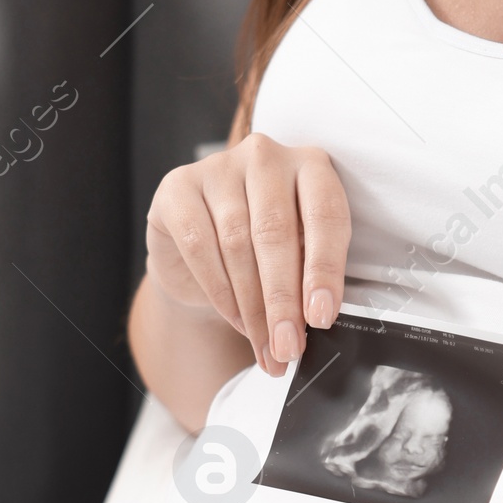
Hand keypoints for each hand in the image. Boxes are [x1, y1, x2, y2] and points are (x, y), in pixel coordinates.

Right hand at [144, 134, 350, 375]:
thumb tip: (317, 320)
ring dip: (252, 306)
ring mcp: (219, 166)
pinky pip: (200, 245)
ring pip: (237, 244)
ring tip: (266, 346)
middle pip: (276, 232)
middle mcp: (265, 157)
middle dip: (283, 299)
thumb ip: (310, 275)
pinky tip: (235, 320)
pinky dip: (219, 291)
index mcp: (311, 165)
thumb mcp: (298, 256)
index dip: (325, 269)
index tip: (322, 317)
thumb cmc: (263, 252)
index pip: (325, 215)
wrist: (199, 252)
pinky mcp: (178, 186)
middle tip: (288, 345)